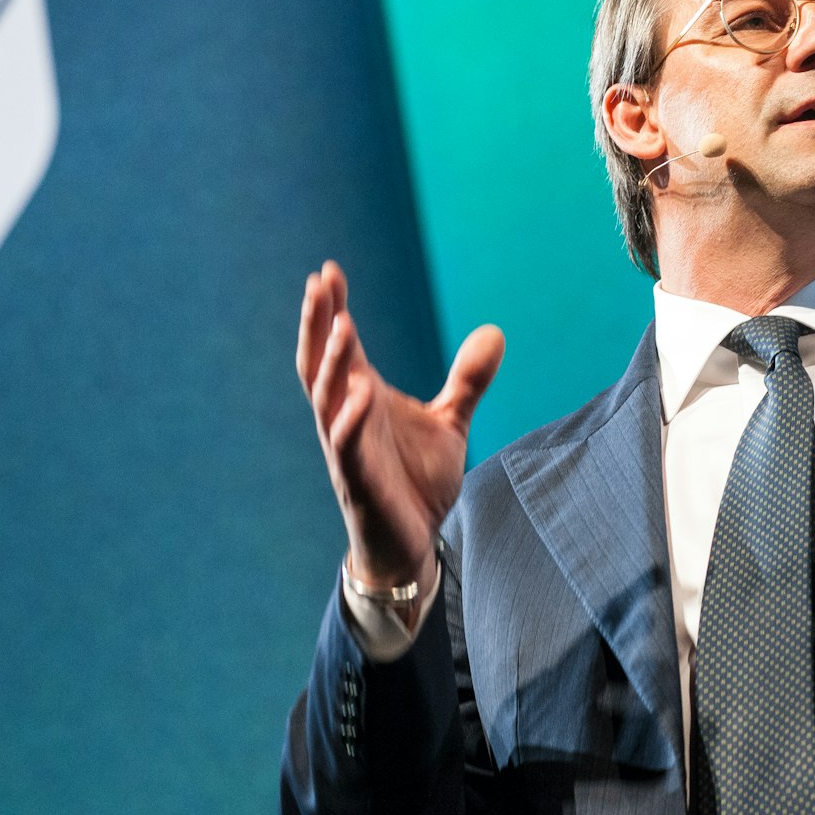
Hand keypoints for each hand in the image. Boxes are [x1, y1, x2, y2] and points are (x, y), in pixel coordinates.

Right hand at [297, 260, 504, 589]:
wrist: (412, 544)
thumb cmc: (418, 481)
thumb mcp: (450, 422)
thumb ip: (467, 380)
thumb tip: (495, 331)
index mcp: (362, 398)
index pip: (341, 346)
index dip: (333, 309)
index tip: (330, 271)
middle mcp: (345, 417)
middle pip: (321, 362)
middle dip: (318, 323)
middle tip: (320, 282)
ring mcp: (346, 448)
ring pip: (326, 398)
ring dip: (332, 362)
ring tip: (343, 323)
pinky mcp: (356, 481)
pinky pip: (345, 445)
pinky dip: (350, 418)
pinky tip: (361, 391)